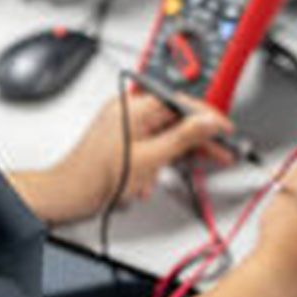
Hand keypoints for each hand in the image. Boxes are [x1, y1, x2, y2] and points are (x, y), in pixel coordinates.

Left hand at [16, 90, 236, 225]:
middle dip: (199, 137)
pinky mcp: (124, 141)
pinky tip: (156, 178)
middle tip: (222, 149)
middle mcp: (130, 111)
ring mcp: (126, 126)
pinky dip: (161, 160)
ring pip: (166, 133)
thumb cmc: (97, 176)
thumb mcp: (150, 157)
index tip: (226, 129)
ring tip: (202, 164)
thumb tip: (208, 121)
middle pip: (176, 118)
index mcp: (135, 106)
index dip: (208, 116)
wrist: (70, 194)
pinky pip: (152, 144)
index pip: (181, 102)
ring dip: (180, 152)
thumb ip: (183, 137)